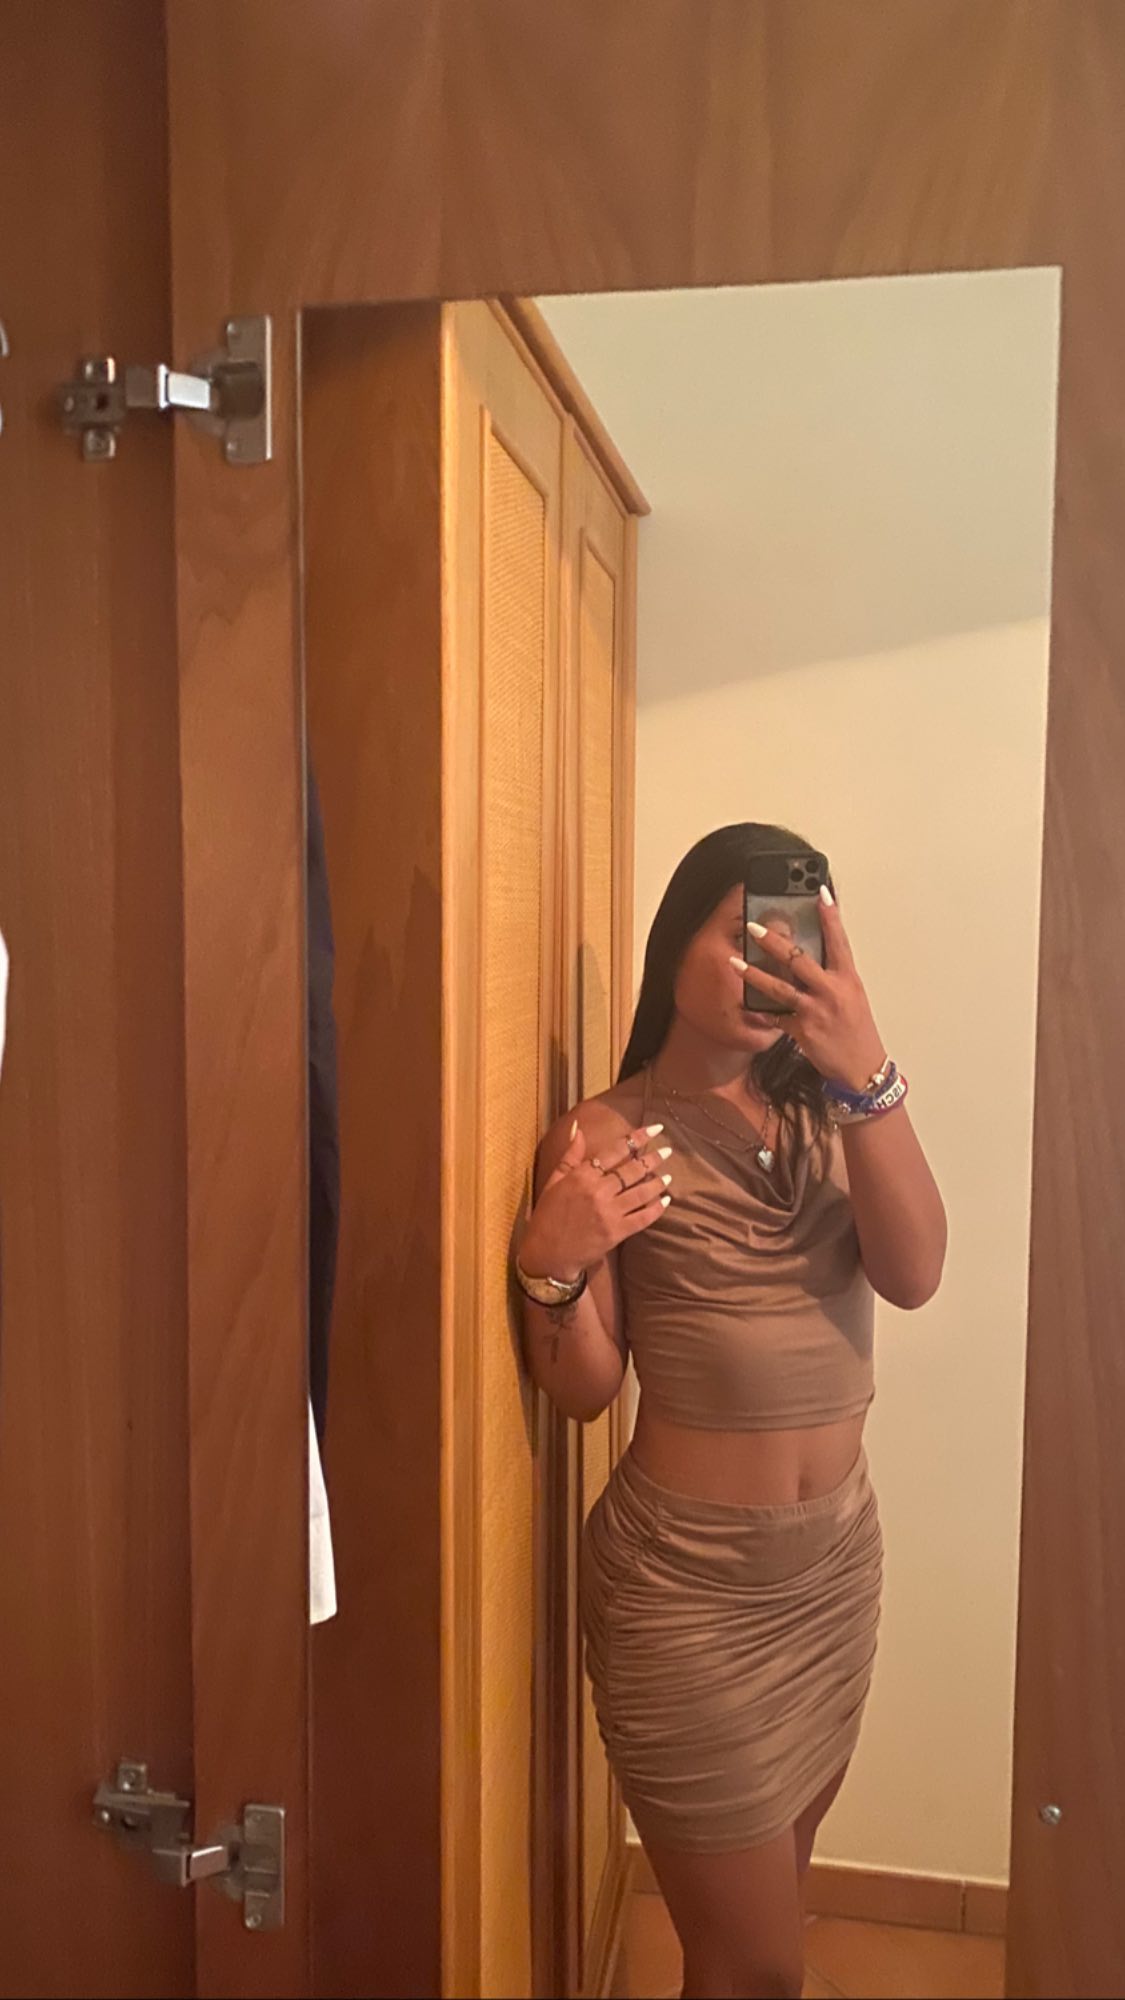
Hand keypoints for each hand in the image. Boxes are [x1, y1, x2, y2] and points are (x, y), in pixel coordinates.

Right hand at [521, 1121, 672, 1279]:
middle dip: (653, 1158)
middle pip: (632, 1170)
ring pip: (641, 1193)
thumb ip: (570, 1155)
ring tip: (669, 1176)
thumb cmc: (548, 1215)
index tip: (655, 1129)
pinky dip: (656, 1209)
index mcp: (582, 1175)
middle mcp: (598, 1191)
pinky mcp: (616, 1232)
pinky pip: (642, 1218)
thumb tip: (578, 1128)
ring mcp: (609, 1212)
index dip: (637, 1138)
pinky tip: (665, 1201)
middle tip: (668, 1151)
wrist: (547, 1253)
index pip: (615, 1151)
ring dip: (657, 1183)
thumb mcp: (553, 1181)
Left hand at [731, 891, 885, 1089]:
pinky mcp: (803, 1031)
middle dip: (773, 941)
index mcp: (848, 978)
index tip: (819, 892)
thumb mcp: (852, 996)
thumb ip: (834, 974)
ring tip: (735, 962)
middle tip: (753, 926)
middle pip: (799, 959)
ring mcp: (816, 1011)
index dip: (830, 915)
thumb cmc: (857, 1030)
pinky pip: (776, 1016)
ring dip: (754, 973)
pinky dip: (761, 1009)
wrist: (863, 1069)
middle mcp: (832, 991)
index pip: (839, 940)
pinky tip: (745, 1002)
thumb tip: (813, 954)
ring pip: (780, 987)